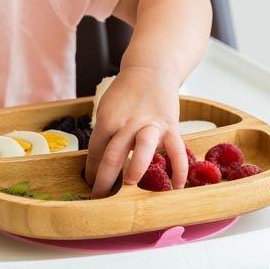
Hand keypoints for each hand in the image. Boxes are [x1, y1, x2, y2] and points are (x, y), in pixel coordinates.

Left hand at [84, 67, 187, 197]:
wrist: (151, 69)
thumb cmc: (126, 93)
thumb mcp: (107, 109)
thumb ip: (105, 134)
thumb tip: (98, 163)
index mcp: (107, 120)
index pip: (95, 151)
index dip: (91, 171)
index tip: (91, 185)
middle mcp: (127, 123)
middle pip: (112, 154)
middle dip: (104, 180)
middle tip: (100, 199)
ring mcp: (150, 125)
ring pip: (143, 148)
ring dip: (136, 167)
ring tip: (130, 185)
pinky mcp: (170, 126)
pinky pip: (176, 150)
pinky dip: (179, 169)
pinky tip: (177, 186)